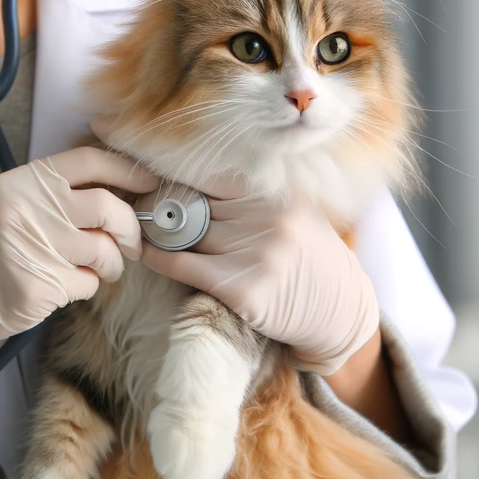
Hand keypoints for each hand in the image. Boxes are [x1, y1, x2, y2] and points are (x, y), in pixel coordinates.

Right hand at [0, 147, 159, 394]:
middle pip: (106, 207)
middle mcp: (27, 209)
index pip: (88, 161)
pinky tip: (66, 286)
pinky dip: (87, 287)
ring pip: (104, 251)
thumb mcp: (15, 203)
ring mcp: (31, 249)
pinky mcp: (37, 287)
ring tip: (100, 268)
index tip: (150, 181)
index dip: (127, 169)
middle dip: (130, 228)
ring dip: (112, 264)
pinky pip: (87, 284)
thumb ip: (59, 194)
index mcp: (23, 182)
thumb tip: (124, 190)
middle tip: (132, 243)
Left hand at [139, 177, 378, 375]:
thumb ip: (254, 198)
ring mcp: (256, 254)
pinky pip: (184, 265)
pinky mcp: (242, 288)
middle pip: (197, 203)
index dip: (179, 171)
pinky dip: (158, 257)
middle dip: (167, 204)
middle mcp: (267, 219)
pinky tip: (143, 251)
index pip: (214, 174)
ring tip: (136, 225)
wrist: (342, 314)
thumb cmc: (312, 260)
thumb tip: (198, 179)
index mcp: (277, 196)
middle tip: (137, 199)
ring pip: (187, 232)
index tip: (149, 164)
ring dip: (159, 231)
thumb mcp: (295, 215)